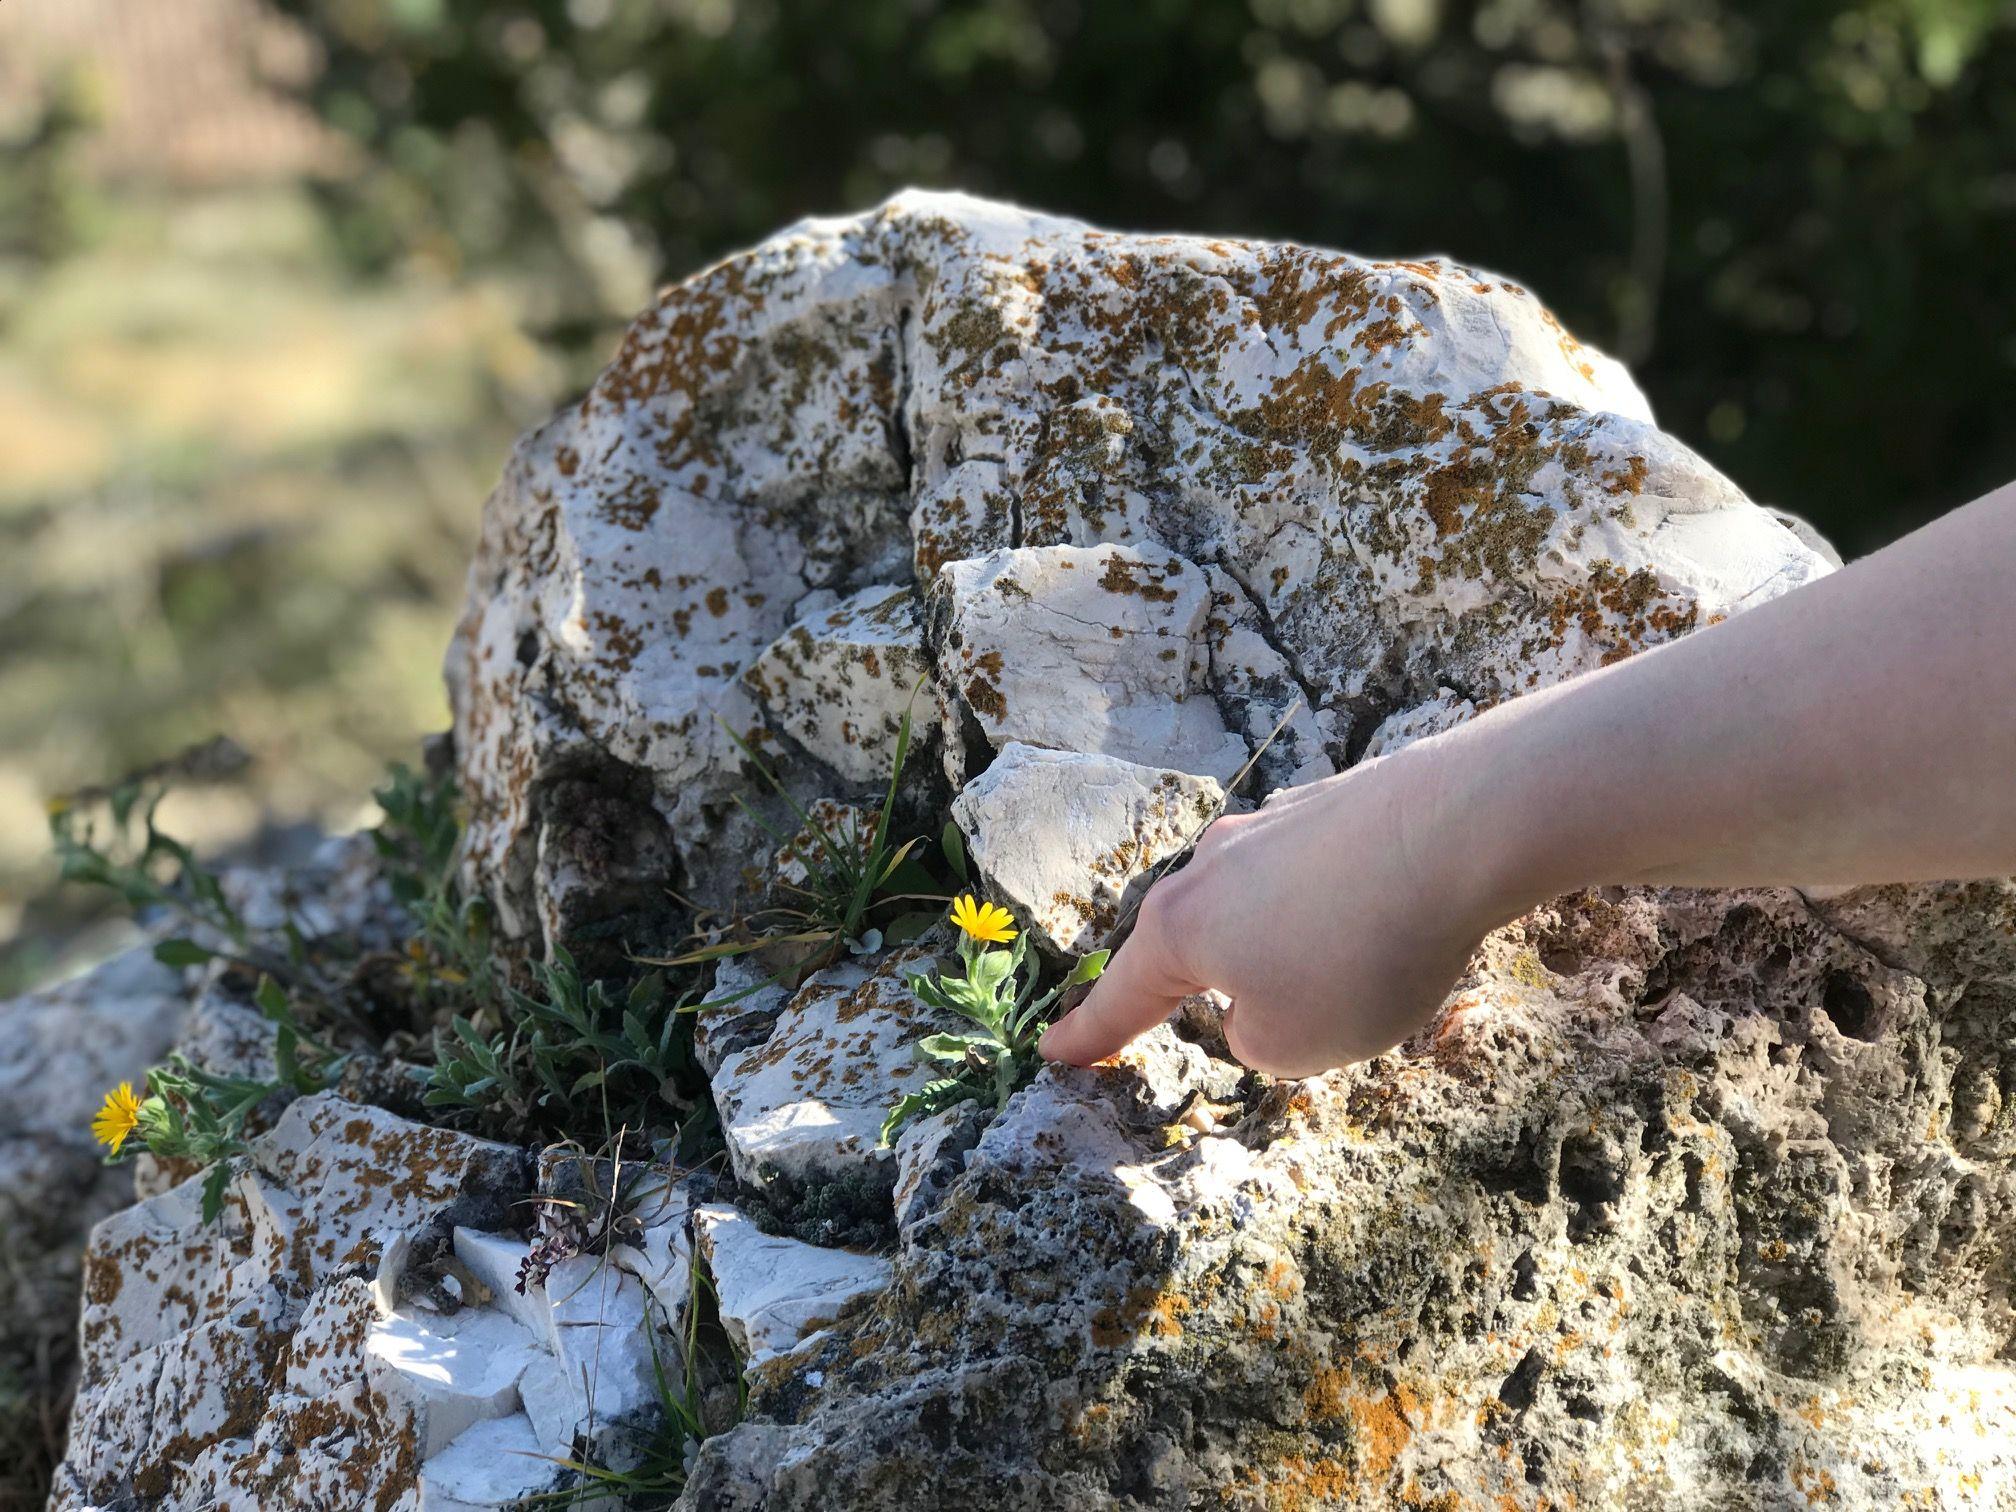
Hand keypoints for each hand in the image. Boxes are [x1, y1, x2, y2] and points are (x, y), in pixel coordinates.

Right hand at [1039, 741, 1512, 1076]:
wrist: (1458, 828)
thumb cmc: (1359, 952)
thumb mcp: (1292, 1045)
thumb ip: (1256, 1039)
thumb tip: (1261, 1000)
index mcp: (1182, 928)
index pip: (1122, 997)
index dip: (1090, 1036)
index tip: (1054, 1055)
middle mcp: (1212, 866)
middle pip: (1190, 939)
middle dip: (1201, 981)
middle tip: (1207, 1013)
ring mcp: (1274, 828)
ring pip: (1258, 905)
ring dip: (1286, 946)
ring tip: (1353, 976)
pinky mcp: (1336, 808)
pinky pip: (1317, 878)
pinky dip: (1336, 911)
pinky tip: (1385, 921)